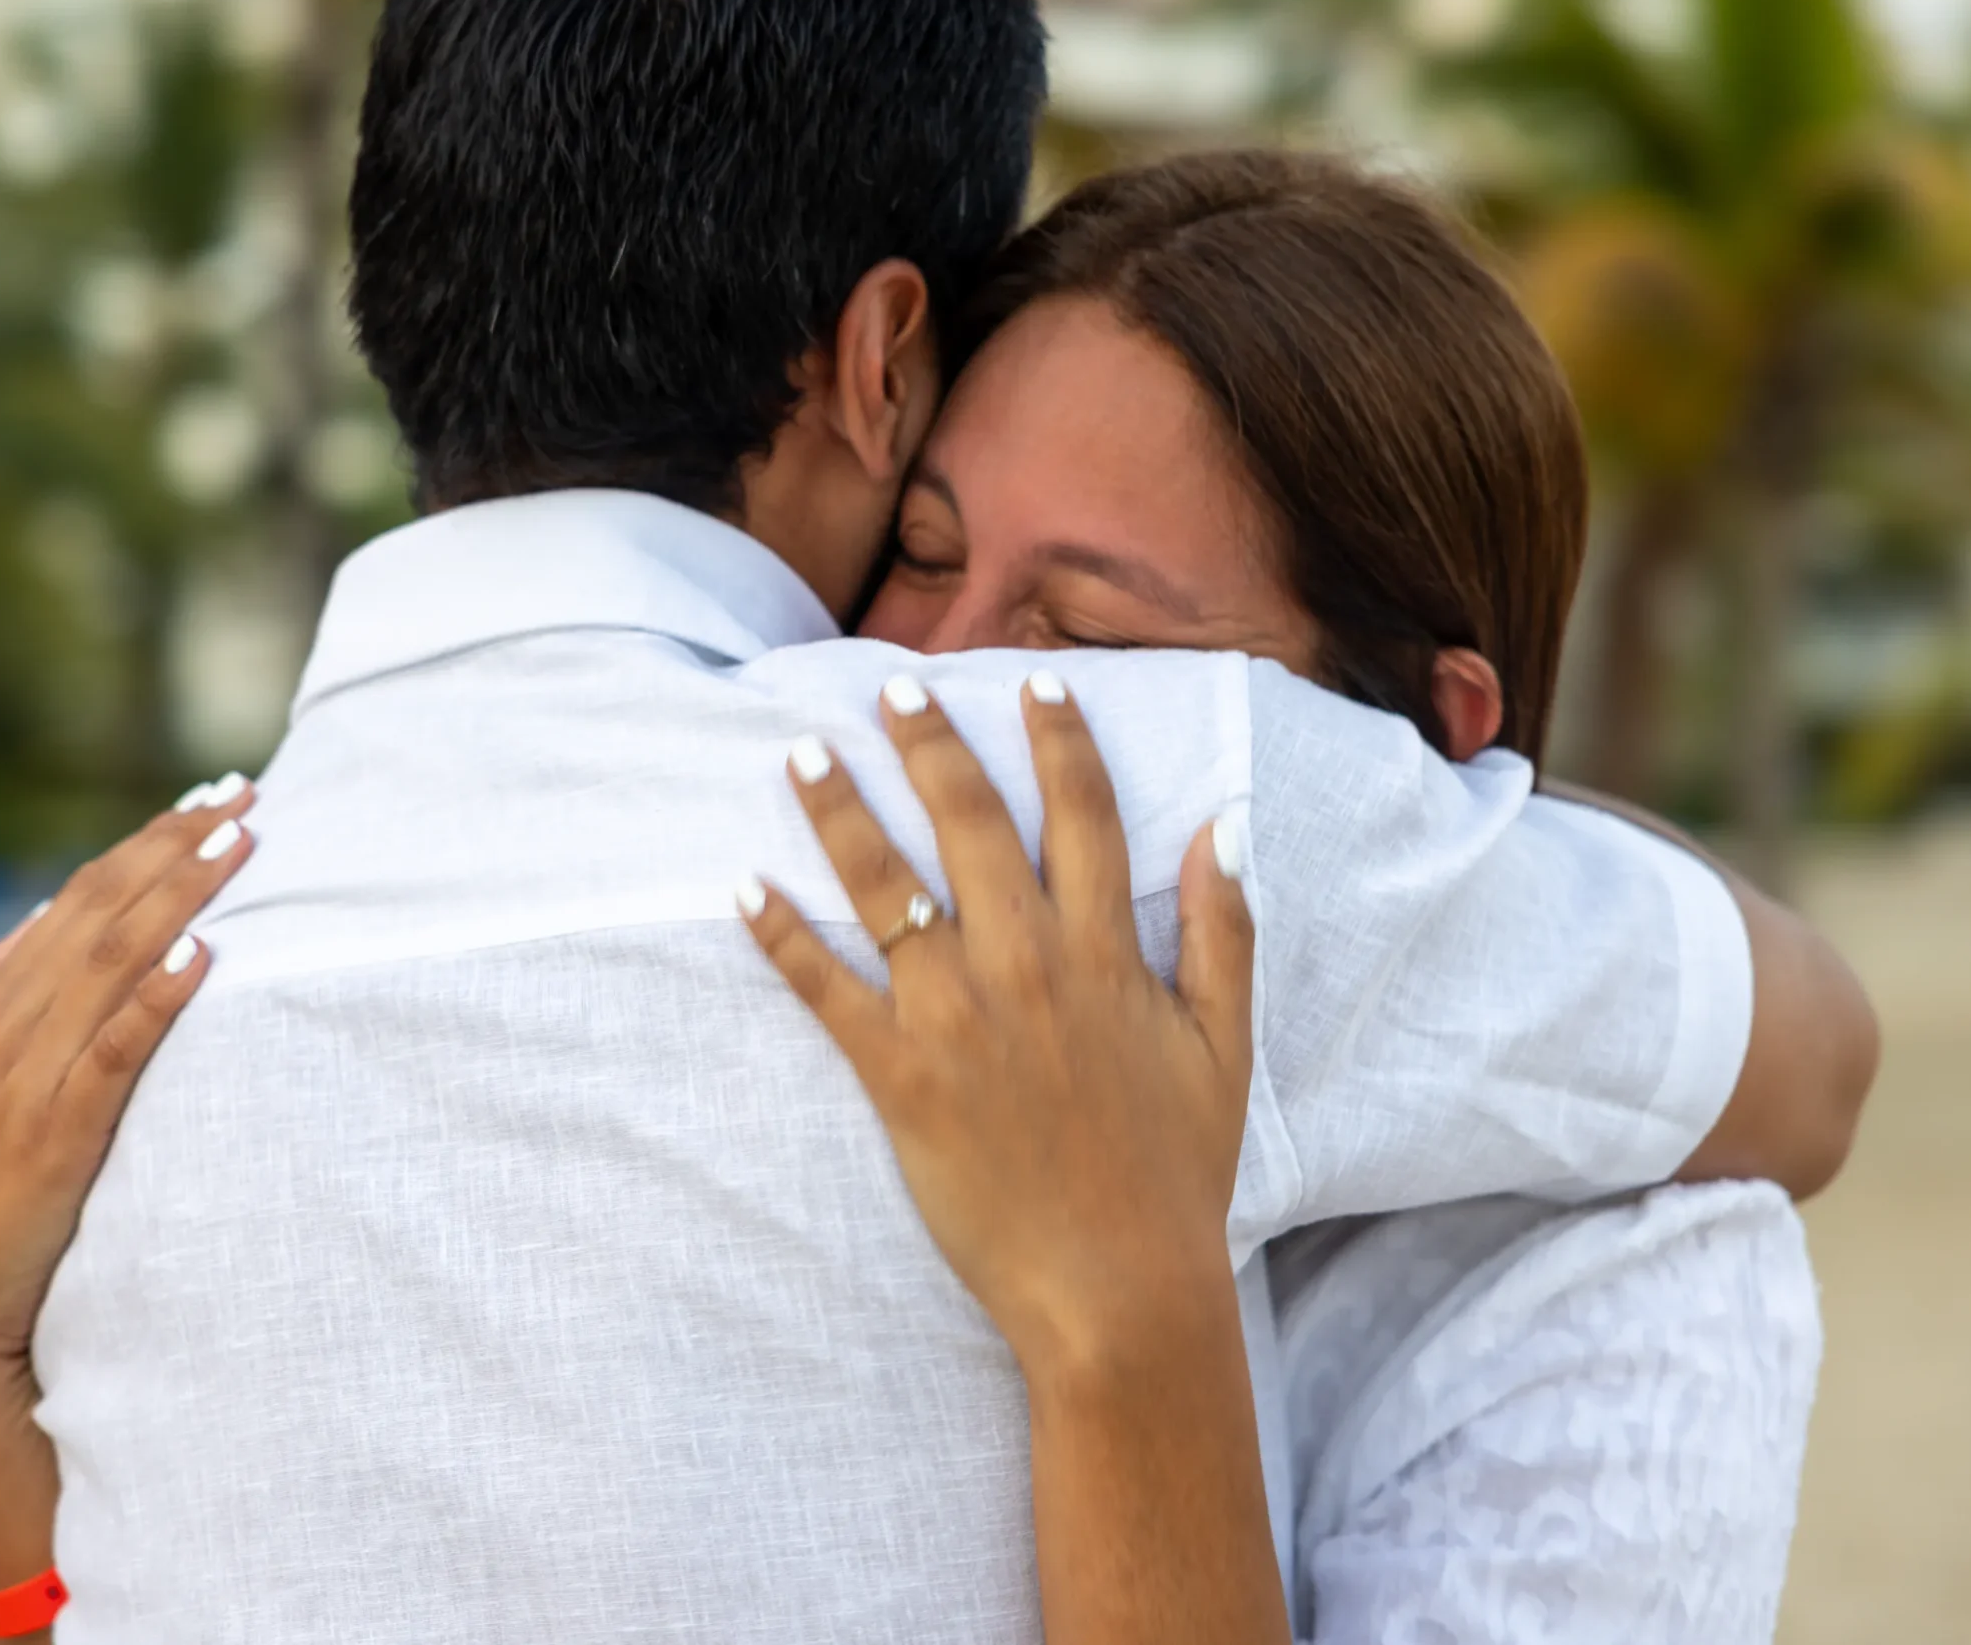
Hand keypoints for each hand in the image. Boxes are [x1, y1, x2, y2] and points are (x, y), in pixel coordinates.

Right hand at [0, 777, 257, 1600]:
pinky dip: (157, 999)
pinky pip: (114, 1052)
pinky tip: (203, 958)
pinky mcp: (54, 1136)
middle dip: (176, 848)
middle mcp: (5, 1022)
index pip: (81, 896)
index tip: (210, 798)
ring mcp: (26, 1076)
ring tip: (239, 845)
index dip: (148, 843)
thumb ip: (24, 1007)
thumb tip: (54, 923)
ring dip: (179, 897)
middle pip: (103, 910)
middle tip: (246, 796)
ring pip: (112, 961)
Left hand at [739, 672, 1255, 1378]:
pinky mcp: (899, 1077)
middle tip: (895, 686)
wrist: (1119, 1291)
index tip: (1035, 678)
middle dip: (932, 744)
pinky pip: (827, 991)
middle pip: (971, 824)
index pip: (1083, 814)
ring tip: (801, 752)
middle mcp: (1028, 966)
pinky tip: (745, 888)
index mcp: (1106, 953)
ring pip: (886, 886)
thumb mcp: (1226, 1047)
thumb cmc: (1176, 1174)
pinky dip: (782, 937)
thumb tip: (1221, 825)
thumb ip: (1222, 931)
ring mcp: (957, 1018)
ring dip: (840, 811)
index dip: (1059, 738)